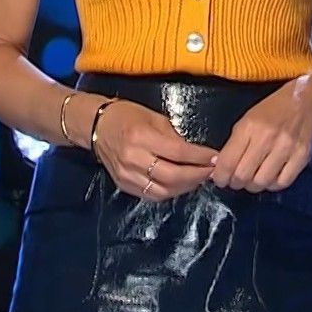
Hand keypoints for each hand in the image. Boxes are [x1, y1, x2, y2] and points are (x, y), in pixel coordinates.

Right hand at [88, 98, 216, 202]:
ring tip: (198, 179)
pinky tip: (180, 185)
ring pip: (163, 190)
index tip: (215, 157)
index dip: (200, 157)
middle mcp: (133, 158)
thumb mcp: (154, 118)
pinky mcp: (123, 185)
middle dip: (197, 175)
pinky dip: (170, 192)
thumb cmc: (128, 115)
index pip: (178, 152)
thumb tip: (195, 154)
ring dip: (185, 187)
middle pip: (172, 176)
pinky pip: (151, 195)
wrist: (97, 125)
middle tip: (211, 171)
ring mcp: (127, 175)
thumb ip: (174, 138)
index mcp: (141, 137)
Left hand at [212, 77, 311, 192]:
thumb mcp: (246, 120)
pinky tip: (269, 177)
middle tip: (235, 180)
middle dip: (235, 183)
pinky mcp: (302, 156)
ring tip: (252, 179)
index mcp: (249, 127)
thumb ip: (233, 144)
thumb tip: (219, 167)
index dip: (220, 177)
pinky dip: (272, 185)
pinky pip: (282, 183)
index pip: (228, 162)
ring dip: (253, 186)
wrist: (305, 100)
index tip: (220, 179)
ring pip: (262, 182)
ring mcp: (286, 148)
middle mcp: (267, 138)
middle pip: (243, 176)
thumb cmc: (272, 109)